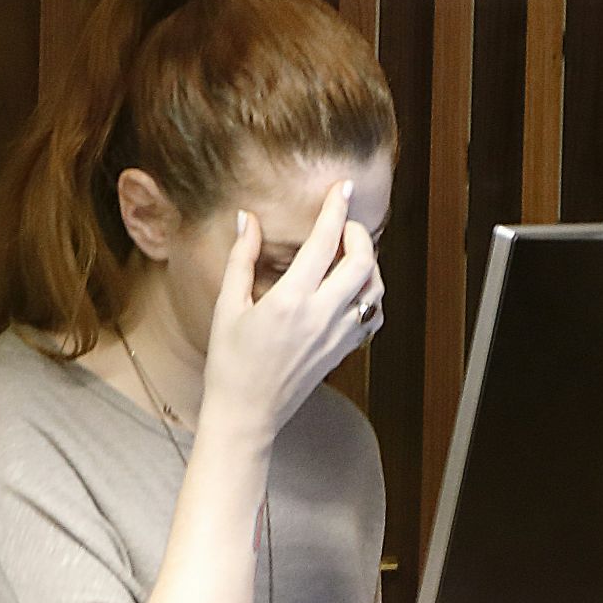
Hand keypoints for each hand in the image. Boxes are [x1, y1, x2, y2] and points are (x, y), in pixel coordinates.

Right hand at [200, 181, 383, 441]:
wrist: (247, 414)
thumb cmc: (230, 363)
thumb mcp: (228, 306)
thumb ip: (242, 259)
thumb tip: (247, 218)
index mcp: (290, 300)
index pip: (324, 242)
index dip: (336, 209)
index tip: (343, 188)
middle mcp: (321, 316)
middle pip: (362, 262)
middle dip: (358, 235)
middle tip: (343, 226)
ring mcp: (337, 336)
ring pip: (374, 289)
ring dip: (369, 264)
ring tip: (347, 255)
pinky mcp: (343, 351)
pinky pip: (372, 316)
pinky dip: (370, 295)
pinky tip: (351, 289)